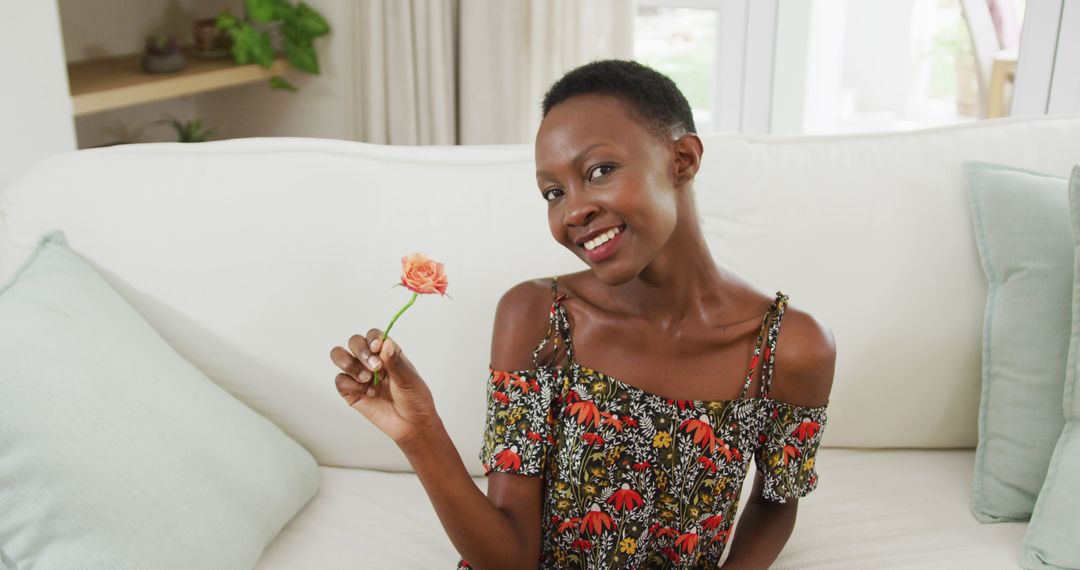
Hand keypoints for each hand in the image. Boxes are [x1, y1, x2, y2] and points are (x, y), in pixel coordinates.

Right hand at [330, 328, 439, 444]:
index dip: (372, 338)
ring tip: (367, 379)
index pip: (373, 336)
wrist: (412, 425)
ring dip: (351, 365)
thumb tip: (385, 343)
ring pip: (340, 356)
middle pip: (354, 342)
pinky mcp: (351, 392)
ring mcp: (360, 375)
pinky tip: (368, 393)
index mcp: (387, 353)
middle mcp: (371, 361)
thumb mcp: (409, 379)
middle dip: (361, 352)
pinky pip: (340, 380)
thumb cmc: (415, 399)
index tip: (377, 347)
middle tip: (375, 368)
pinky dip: (351, 385)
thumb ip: (395, 362)